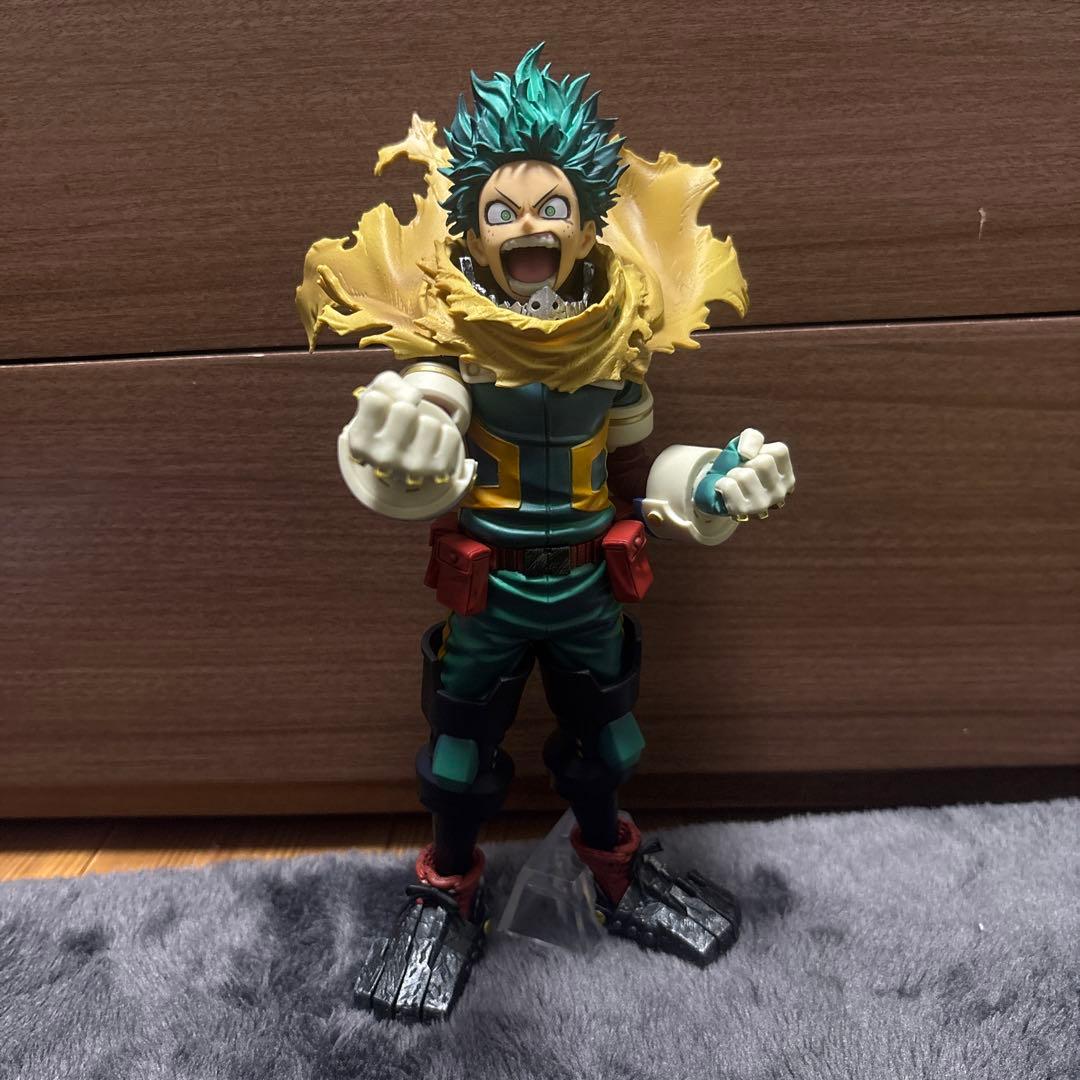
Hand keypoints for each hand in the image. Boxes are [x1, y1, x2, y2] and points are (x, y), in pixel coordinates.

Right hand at [346, 369, 466, 487]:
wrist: (406, 464)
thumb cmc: (388, 424)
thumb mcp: (376, 398)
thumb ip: (387, 384)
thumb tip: (413, 397)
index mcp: (360, 443)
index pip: (376, 400)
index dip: (385, 400)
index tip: (384, 414)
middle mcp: (382, 459)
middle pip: (406, 409)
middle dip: (408, 410)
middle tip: (404, 426)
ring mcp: (411, 468)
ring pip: (430, 423)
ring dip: (427, 424)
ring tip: (418, 438)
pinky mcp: (437, 471)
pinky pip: (451, 435)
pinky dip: (445, 436)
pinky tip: (432, 447)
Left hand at [692, 428, 793, 520]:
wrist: (715, 491)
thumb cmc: (738, 466)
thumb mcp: (748, 446)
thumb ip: (753, 438)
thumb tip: (746, 453)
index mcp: (787, 478)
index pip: (779, 452)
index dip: (760, 450)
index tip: (753, 460)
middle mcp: (780, 494)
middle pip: (764, 463)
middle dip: (745, 462)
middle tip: (740, 471)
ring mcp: (763, 505)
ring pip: (746, 475)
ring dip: (732, 473)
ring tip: (733, 480)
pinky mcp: (743, 512)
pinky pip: (730, 486)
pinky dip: (721, 483)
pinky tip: (724, 488)